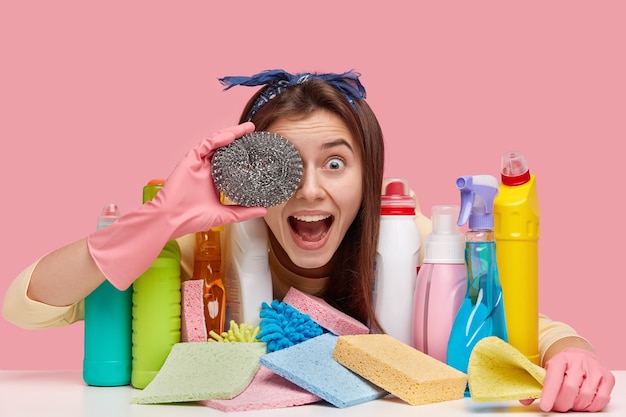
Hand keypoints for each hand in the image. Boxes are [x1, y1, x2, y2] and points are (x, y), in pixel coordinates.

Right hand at [88, 123, 266, 289]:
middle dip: (239, 138)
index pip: (231, 161)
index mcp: (214, 180)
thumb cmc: (192, 219)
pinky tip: (230, 136)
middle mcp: (206, 169)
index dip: (243, 153)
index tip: (257, 149)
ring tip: (246, 129)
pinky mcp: (189, 160)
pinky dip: (218, 139)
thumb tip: (264, 209)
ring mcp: (198, 163)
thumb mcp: (225, 215)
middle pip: (224, 148)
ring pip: (215, 142)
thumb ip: (244, 212)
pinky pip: (205, 145)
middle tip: (253, 131)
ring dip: (231, 133)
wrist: (171, 221)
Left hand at [535, 348, 614, 411]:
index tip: (545, 406)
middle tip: (557, 406)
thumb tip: (525, 400)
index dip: (549, 394)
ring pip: (585, 396)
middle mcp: (579, 361)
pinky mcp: (608, 378)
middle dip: (562, 403)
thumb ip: (537, 385)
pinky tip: (583, 401)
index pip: (554, 377)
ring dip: (576, 405)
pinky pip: (601, 399)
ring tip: (570, 402)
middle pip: (570, 389)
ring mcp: (595, 369)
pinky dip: (591, 406)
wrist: (580, 356)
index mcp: (561, 359)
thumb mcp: (548, 370)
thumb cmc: (563, 367)